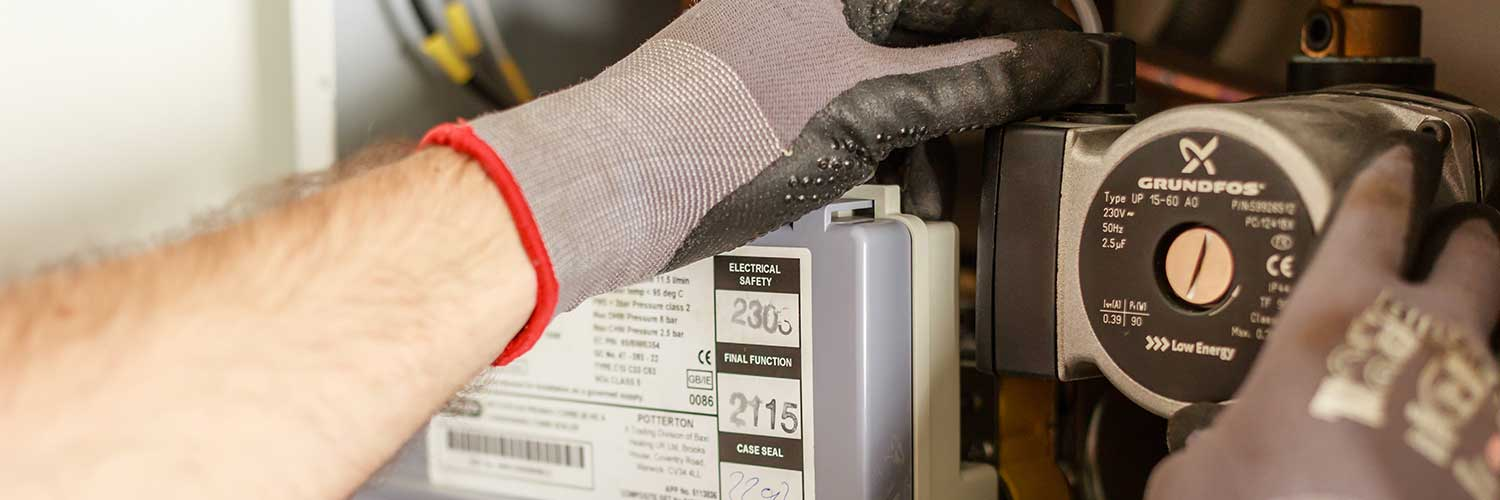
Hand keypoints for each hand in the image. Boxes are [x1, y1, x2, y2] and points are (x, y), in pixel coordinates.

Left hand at [423, 0, 1101, 362]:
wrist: (619, 187)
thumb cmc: (714, 139)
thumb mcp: (874, 105)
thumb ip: (978, 76)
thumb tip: (1055, 61)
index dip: (1047, 31)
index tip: (1084, 69)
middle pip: (951, 17)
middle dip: (1000, 67)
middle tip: (1040, 111)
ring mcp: (798, 26)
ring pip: (913, 51)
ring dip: (954, 102)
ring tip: (971, 158)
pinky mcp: (780, 68)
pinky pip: (869, 78)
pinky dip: (904, 120)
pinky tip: (913, 165)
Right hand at [1146, 133, 1499, 499]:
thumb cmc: (1289, 496)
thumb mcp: (1198, 473)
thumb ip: (1199, 446)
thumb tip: (1194, 458)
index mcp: (1337, 313)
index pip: (1373, 214)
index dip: (1387, 176)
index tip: (1397, 158)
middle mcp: (1427, 337)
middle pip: (1472, 254)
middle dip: (1467, 233)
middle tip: (1458, 229)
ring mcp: (1478, 392)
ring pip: (1486, 339)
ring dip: (1464, 338)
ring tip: (1433, 353)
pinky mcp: (1498, 450)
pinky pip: (1484, 412)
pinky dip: (1463, 415)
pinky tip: (1431, 437)